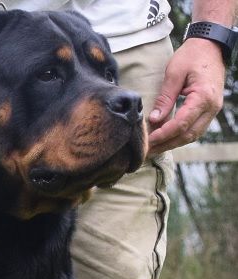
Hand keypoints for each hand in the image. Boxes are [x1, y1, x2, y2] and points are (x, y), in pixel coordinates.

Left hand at [147, 38, 226, 156]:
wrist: (210, 45)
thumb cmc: (191, 56)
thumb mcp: (174, 73)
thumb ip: (164, 98)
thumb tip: (153, 119)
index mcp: (203, 97)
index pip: (181, 124)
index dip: (163, 134)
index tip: (147, 140)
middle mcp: (212, 107)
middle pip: (188, 134)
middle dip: (166, 144)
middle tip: (146, 151)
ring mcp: (213, 109)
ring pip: (193, 134)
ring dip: (172, 143)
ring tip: (153, 148)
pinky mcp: (209, 109)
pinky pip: (195, 128)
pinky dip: (180, 135)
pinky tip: (165, 138)